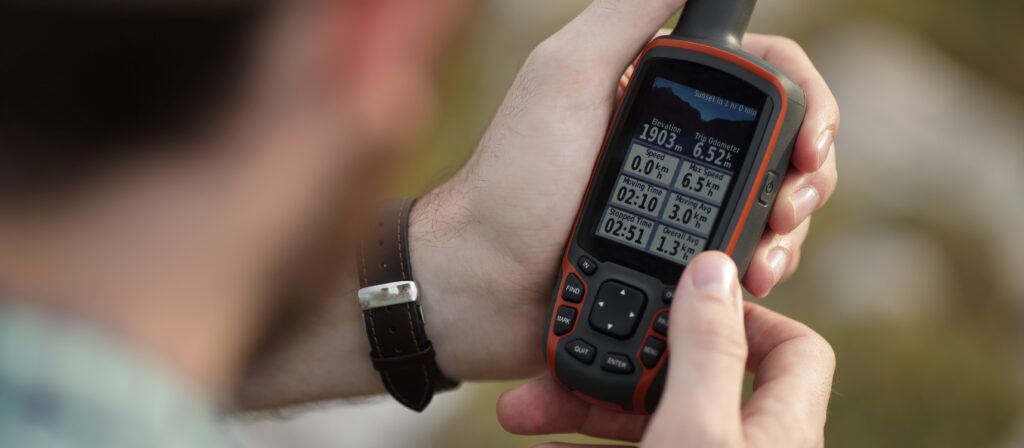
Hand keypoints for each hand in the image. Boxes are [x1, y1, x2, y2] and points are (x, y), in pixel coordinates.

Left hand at [414, 0, 837, 381]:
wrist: (482, 283)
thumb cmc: (513, 180)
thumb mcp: (565, 75)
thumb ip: (628, 12)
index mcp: (656, 89)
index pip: (764, 75)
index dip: (806, 102)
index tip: (810, 143)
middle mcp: (676, 142)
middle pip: (780, 144)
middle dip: (805, 176)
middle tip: (789, 209)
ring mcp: (679, 204)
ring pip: (770, 204)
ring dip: (788, 229)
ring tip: (766, 260)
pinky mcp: (676, 259)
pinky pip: (739, 257)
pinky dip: (756, 267)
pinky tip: (748, 284)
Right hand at [496, 252, 835, 446]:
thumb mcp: (698, 433)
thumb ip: (707, 352)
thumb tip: (713, 272)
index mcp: (779, 427)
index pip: (791, 346)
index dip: (745, 312)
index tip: (684, 294)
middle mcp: (746, 444)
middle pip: (691, 376)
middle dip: (622, 359)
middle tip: (567, 347)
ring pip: (646, 419)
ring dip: (585, 405)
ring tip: (522, 406)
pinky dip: (582, 444)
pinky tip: (541, 442)